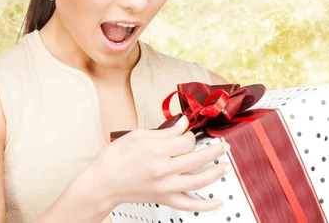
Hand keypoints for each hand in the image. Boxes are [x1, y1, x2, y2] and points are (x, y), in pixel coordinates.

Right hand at [85, 117, 229, 213]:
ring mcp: (165, 186)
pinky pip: (189, 204)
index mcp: (157, 149)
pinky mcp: (164, 198)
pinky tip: (218, 202)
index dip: (190, 135)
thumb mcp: (138, 135)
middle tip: (223, 145)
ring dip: (216, 172)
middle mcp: (163, 169)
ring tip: (225, 165)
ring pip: (199, 180)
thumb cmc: (115, 158)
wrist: (102, 182)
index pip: (186, 140)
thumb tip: (183, 124)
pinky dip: (206, 205)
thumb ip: (165, 131)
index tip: (188, 133)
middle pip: (197, 158)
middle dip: (215, 150)